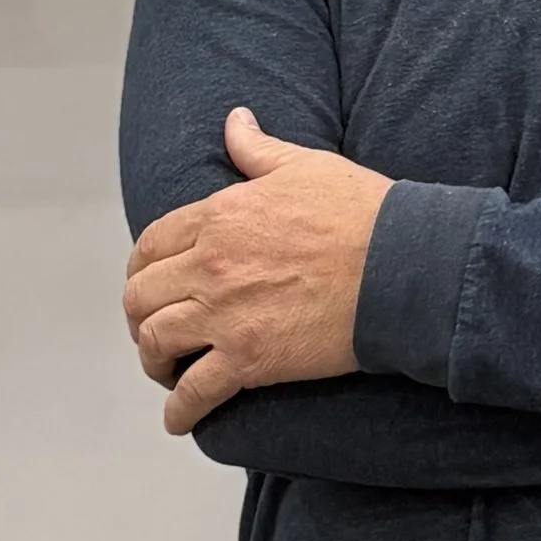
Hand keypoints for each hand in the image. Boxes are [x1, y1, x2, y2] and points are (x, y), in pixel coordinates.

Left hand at [124, 108, 392, 435]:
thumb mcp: (304, 165)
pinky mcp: (249, 359)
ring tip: (166, 371)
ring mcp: (224, 315)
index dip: (140, 269)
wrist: (401, 267)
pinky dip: (180, 410)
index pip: (150, 245)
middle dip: (139, 317)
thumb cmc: (361, 214)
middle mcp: (209, 266)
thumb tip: (235, 120)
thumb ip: (257, 148)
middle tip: (153, 330)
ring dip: (154, 362)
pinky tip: (180, 420)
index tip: (148, 283)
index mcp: (217, 217)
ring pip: (156, 343)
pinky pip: (194, 392)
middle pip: (141, 297)